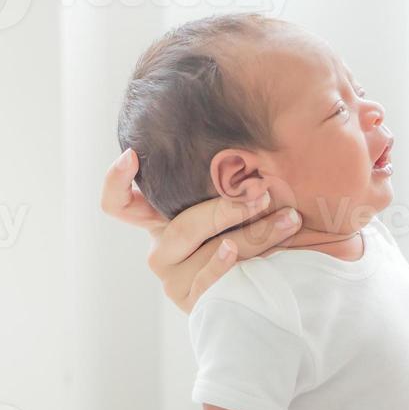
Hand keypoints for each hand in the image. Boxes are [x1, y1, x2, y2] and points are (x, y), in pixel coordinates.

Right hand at [99, 148, 302, 312]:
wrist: (292, 286)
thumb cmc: (271, 230)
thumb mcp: (253, 199)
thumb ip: (237, 170)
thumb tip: (248, 105)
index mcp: (167, 219)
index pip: (119, 203)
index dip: (117, 181)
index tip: (134, 155)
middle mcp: (165, 248)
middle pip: (180, 225)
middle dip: (224, 207)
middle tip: (263, 193)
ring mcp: (176, 278)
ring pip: (201, 249)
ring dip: (250, 232)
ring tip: (287, 218)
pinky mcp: (195, 303)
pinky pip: (204, 281)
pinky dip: (221, 264)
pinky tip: (235, 250)